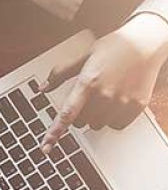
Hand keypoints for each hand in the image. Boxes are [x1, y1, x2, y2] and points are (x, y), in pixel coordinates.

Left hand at [40, 13, 167, 153]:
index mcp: (88, 82)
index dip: (54, 132)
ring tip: (104, 96)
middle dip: (79, 114)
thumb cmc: (114, 47)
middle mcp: (104, 95)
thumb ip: (60, 73)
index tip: (46, 146)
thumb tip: (42, 88)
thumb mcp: (84, 56)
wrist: (146, 43)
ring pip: (97, 125)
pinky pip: (116, 125)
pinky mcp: (136, 106)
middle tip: (88, 97)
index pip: (67, 114)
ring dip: (96, 117)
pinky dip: (113, 118)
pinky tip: (116, 102)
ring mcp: (122, 102)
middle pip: (80, 122)